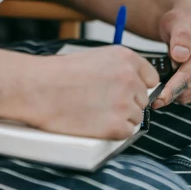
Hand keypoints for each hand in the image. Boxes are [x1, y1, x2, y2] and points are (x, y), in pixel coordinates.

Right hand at [27, 46, 159, 139]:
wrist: (40, 88)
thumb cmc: (60, 73)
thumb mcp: (95, 57)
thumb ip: (118, 68)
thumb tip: (133, 84)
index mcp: (125, 57)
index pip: (150, 77)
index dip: (138, 86)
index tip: (130, 91)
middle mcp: (129, 78)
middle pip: (142, 99)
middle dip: (127, 102)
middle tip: (103, 102)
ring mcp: (124, 102)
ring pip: (135, 116)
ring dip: (120, 117)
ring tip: (96, 111)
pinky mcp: (116, 126)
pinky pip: (127, 132)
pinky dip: (114, 131)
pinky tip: (96, 122)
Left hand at [153, 0, 190, 108]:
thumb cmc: (182, 20)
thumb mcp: (176, 21)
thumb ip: (179, 36)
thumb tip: (180, 55)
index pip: (189, 77)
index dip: (171, 89)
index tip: (156, 99)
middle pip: (190, 90)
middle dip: (171, 89)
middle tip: (156, 80)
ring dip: (177, 90)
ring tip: (171, 71)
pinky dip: (184, 92)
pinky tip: (178, 77)